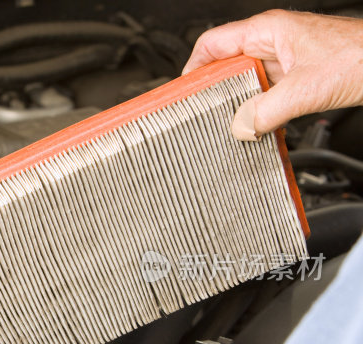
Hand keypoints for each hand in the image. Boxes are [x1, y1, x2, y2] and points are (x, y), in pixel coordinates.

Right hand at [182, 10, 362, 139]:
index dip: (193, 68)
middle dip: (215, 91)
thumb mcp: (305, 90)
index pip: (212, 44)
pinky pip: (267, 94)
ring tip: (233, 124)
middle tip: (205, 115)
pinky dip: (260, 111)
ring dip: (241, 105)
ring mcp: (288, 59)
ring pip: (248, 83)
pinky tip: (260, 126)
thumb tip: (240, 127)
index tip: (183, 93)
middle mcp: (275, 41)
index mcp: (268, 30)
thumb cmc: (362, 57)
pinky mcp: (300, 77)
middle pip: (227, 66)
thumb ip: (265, 111)